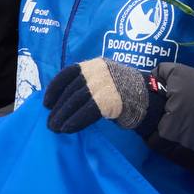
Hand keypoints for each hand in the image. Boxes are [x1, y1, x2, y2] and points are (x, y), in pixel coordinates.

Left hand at [43, 57, 164, 133]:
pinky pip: (87, 112)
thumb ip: (86, 85)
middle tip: (49, 122)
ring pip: (76, 101)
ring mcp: (104, 84)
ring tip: (54, 128)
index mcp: (95, 64)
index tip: (46, 102)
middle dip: (58, 107)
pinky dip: (75, 121)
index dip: (54, 87)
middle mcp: (98, 71)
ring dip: (63, 116)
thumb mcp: (103, 80)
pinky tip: (67, 129)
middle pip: (71, 90)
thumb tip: (62, 102)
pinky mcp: (109, 99)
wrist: (148, 99)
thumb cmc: (122, 92)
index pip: (68, 72)